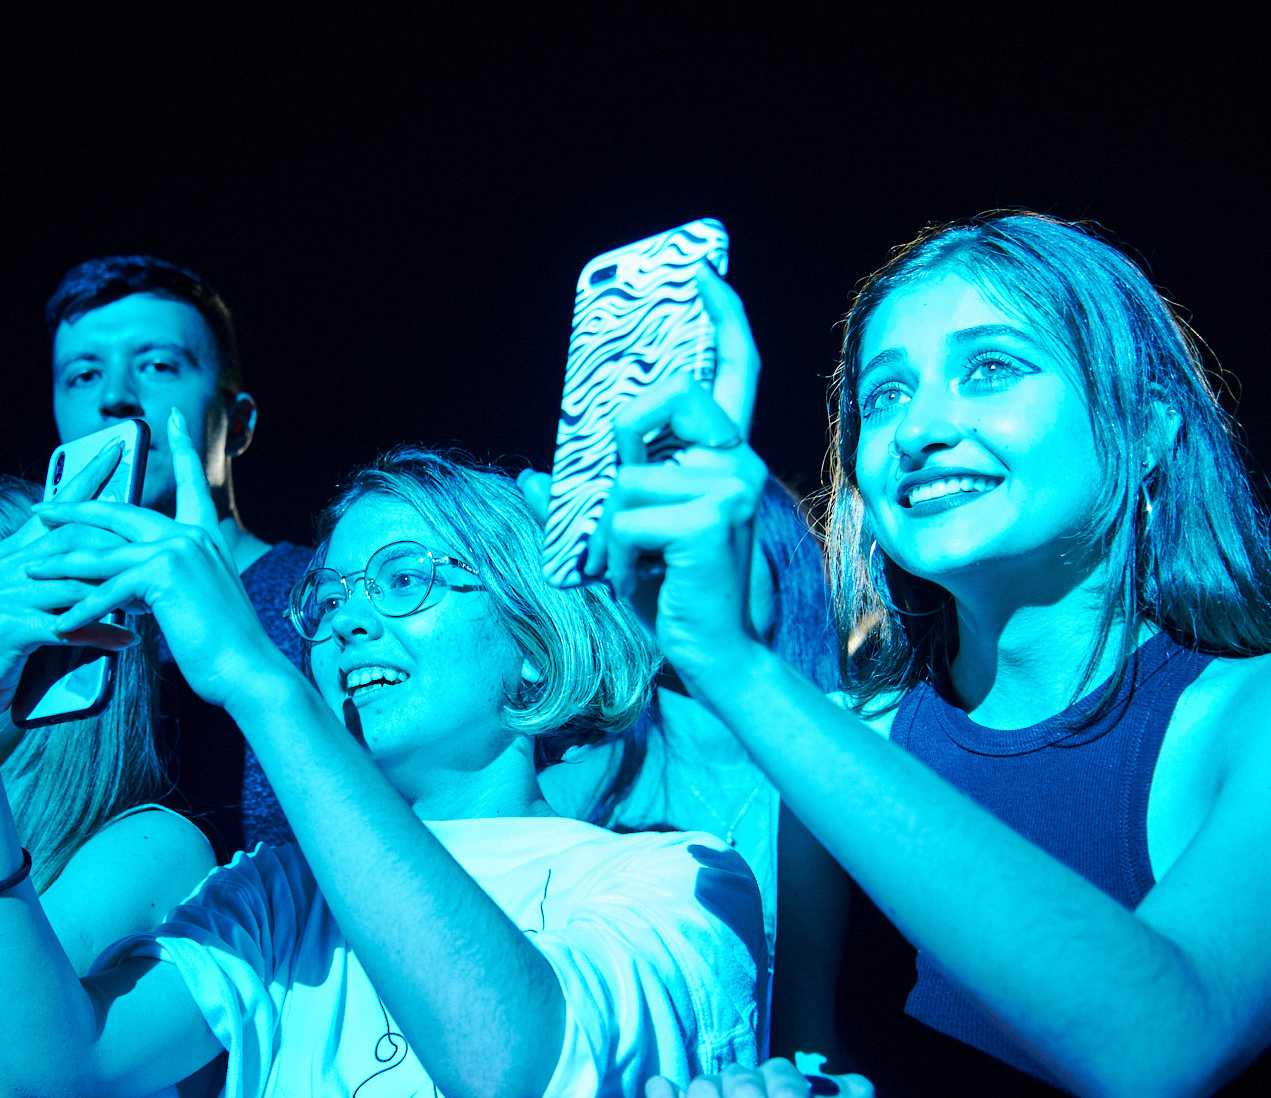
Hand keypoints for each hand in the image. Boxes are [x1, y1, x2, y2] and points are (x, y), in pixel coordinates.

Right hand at [0, 439, 138, 733]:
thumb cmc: (3, 641)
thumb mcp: (28, 599)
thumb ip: (58, 575)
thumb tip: (103, 560)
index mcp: (16, 551)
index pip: (58, 506)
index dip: (88, 475)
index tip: (119, 446)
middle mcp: (10, 565)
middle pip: (73, 537)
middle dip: (117, 533)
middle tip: (160, 530)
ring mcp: (8, 595)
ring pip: (74, 582)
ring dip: (116, 591)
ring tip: (154, 596)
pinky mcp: (12, 629)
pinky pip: (68, 627)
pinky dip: (101, 635)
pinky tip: (128, 642)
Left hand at [33, 409, 291, 716]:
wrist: (248, 669)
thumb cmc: (225, 645)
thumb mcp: (194, 600)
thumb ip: (164, 579)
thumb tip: (131, 583)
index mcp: (204, 534)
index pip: (191, 481)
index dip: (182, 446)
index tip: (174, 417)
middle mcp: (191, 534)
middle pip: (119, 511)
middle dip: (74, 510)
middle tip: (41, 509)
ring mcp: (177, 550)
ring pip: (102, 552)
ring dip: (60, 564)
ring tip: (29, 570)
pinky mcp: (162, 576)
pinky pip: (108, 591)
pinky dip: (81, 611)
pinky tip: (60, 624)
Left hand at [593, 269, 775, 690]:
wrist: (713, 652)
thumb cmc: (675, 589)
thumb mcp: (633, 533)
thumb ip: (599, 495)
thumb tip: (531, 476)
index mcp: (726, 457)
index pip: (735, 370)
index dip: (722, 316)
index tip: (703, 273)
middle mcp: (739, 462)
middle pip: (666, 399)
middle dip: (626, 433)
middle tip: (626, 490)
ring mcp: (731, 488)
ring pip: (626, 477)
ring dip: (612, 530)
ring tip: (639, 562)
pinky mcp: (710, 518)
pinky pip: (624, 517)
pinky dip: (616, 556)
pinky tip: (645, 576)